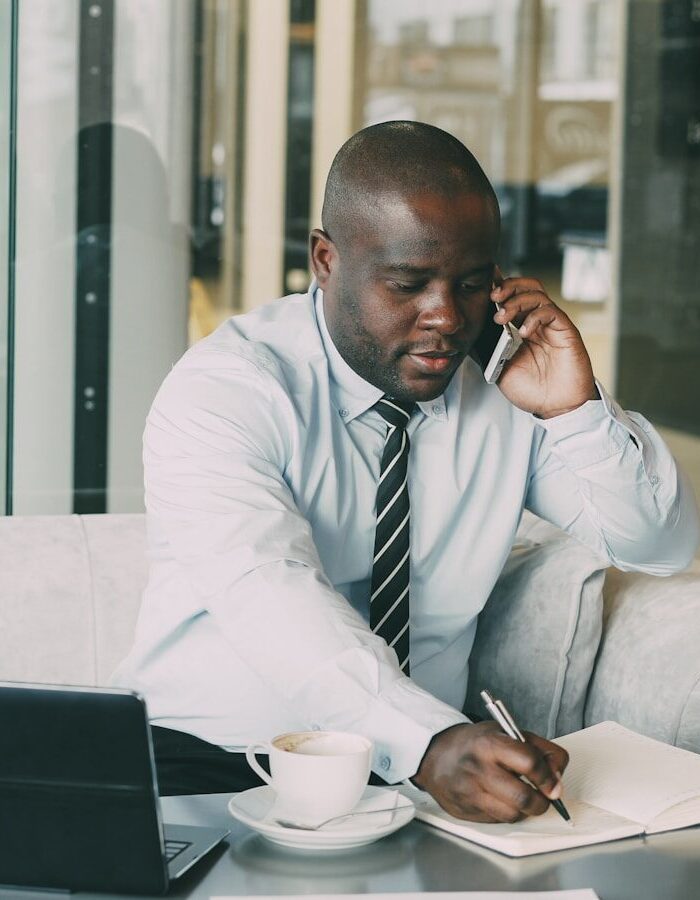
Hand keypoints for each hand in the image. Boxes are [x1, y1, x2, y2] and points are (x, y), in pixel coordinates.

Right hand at [411, 722, 568, 822]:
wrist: (435, 754)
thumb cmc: (476, 743)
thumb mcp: (506, 732)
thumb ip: (538, 749)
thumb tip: (558, 778)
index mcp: (490, 743)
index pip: (530, 763)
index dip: (549, 777)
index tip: (555, 785)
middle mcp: (478, 768)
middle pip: (524, 797)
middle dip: (542, 802)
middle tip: (544, 797)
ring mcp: (470, 792)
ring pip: (513, 814)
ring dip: (524, 809)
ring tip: (520, 796)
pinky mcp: (465, 811)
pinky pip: (498, 820)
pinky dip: (506, 812)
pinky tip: (499, 798)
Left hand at [491, 275, 597, 418]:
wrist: (557, 408)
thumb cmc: (533, 391)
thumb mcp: (500, 370)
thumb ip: (487, 351)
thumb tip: (467, 335)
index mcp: (522, 328)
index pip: (512, 298)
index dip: (499, 290)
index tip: (481, 291)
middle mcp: (538, 323)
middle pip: (525, 288)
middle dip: (507, 287)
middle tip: (492, 297)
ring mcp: (552, 325)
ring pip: (536, 294)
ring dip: (516, 300)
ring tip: (501, 317)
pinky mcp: (566, 330)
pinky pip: (550, 311)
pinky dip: (534, 317)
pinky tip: (523, 332)